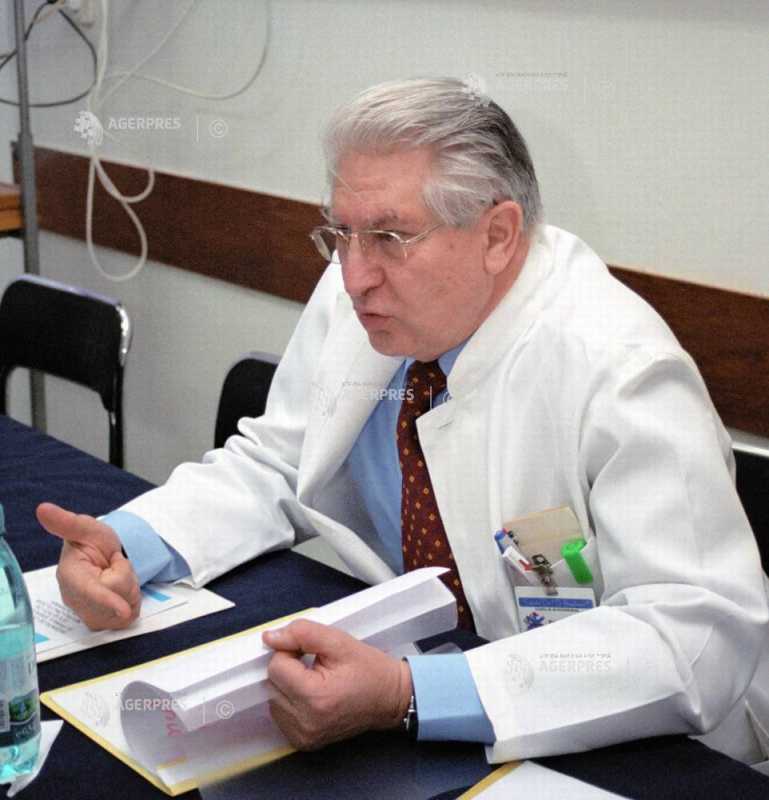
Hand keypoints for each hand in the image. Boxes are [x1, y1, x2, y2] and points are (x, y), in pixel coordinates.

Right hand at [36, 502, 140, 630]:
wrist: (102, 554)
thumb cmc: (92, 540)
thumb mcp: (85, 527)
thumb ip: (67, 522)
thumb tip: (43, 509)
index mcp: (69, 576)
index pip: (88, 592)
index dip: (106, 600)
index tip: (123, 610)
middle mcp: (76, 600)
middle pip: (116, 597)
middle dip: (125, 577)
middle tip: (114, 563)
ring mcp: (89, 614)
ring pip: (125, 609)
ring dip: (129, 589)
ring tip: (116, 576)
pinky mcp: (102, 623)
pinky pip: (129, 615)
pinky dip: (132, 601)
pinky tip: (121, 592)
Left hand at [263, 620, 411, 749]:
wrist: (389, 699)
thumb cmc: (368, 668)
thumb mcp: (338, 641)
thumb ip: (302, 633)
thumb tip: (269, 637)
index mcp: (314, 697)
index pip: (276, 666)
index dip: (291, 651)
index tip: (312, 651)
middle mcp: (305, 722)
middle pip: (272, 683)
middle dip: (289, 667)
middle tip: (315, 664)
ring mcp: (303, 736)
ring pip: (273, 699)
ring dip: (288, 685)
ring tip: (315, 679)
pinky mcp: (303, 742)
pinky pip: (280, 714)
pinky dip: (290, 701)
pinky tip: (311, 695)